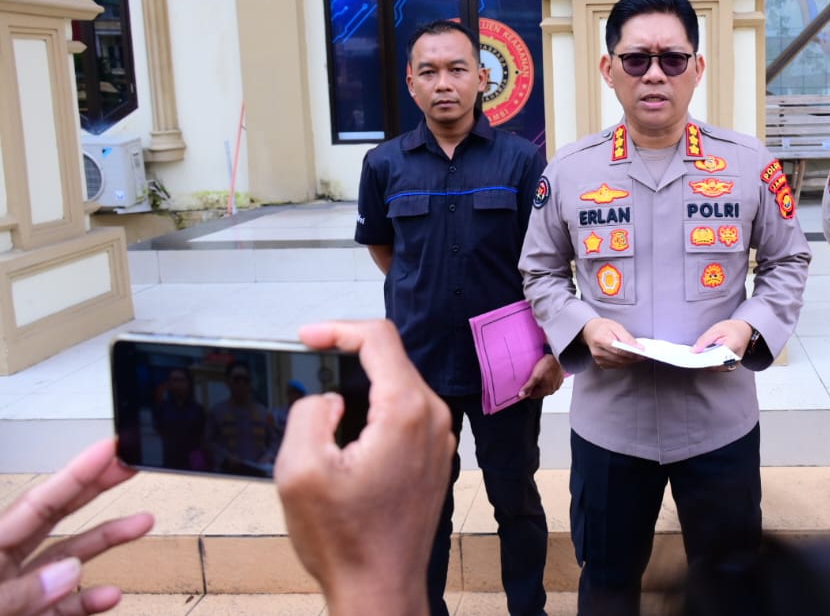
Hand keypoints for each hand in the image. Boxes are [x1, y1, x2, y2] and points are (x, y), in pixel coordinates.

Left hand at [0, 438, 153, 615]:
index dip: (75, 473)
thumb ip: (15, 595)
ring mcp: (16, 596)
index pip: (37, 504)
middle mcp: (1, 566)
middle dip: (95, 490)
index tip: (109, 450)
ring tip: (142, 522)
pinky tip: (108, 595)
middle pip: (55, 518)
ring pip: (67, 560)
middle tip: (130, 464)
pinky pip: (63, 607)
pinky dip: (87, 601)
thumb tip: (67, 571)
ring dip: (105, 542)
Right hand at [274, 319, 454, 615]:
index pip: (379, 338)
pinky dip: (374, 413)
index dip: (337, 328)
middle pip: (391, 360)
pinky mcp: (434, 457)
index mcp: (407, 412)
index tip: (307, 337)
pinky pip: (404, 416)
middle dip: (347, 359)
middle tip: (308, 370)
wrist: (380, 590)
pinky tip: (346, 440)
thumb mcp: (300, 471)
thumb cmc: (346, 542)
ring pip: (397, 388)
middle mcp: (432, 419)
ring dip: (360, 389)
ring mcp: (439, 439)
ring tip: (322, 414)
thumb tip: (328, 399)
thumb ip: (309, 414)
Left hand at [519, 353, 564, 398]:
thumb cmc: (547, 366)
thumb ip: (528, 387)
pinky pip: (551, 382)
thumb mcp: (535, 376)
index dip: (529, 389)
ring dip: (542, 382)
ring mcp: (557, 385)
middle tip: (535, 376)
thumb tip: (521, 395)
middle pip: (539, 391)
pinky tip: (547, 372)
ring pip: (545, 387)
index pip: (533, 395)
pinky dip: (548, 379)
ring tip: (541, 373)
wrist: (558, 357)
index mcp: (546, 391)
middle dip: (536, 385)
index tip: (528, 381)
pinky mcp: (560, 380)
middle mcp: (552, 390)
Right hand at [581, 317, 643, 368]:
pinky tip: (629, 358)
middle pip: (619, 358)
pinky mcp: (600, 363)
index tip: (642, 351)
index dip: (631, 352)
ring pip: (619, 364)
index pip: (618, 350)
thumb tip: (638, 347)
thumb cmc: (602, 327)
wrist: (590, 330)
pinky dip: (624, 362)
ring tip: (638, 356)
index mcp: (600, 340)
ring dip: (630, 361)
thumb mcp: (616, 326)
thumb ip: (627, 337)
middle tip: (643, 354)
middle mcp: (598, 352)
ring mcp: (598, 359)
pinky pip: (615, 366)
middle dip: (633, 357)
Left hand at [691, 320, 752, 371]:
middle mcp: (735, 357)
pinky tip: (705, 358)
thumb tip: (694, 350)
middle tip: (693, 357)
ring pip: (716, 368)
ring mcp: (735, 363)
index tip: (694, 357)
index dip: (704, 358)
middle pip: (715, 364)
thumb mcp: (716, 329)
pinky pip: (719, 368)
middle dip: (703, 361)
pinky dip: (711, 364)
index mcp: (733, 345)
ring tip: (698, 356)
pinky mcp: (732, 366)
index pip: (716, 356)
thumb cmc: (733, 328)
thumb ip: (705, 340)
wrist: (745, 331)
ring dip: (706, 363)